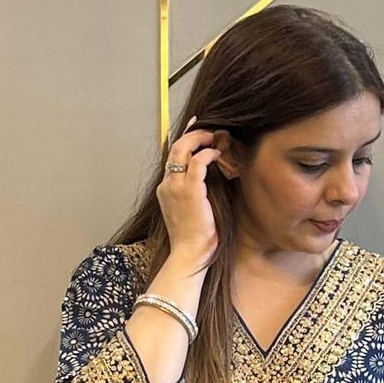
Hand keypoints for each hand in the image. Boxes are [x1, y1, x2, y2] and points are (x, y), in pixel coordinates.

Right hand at [156, 112, 222, 264]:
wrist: (189, 255)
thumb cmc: (194, 239)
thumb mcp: (191, 211)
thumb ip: (195, 192)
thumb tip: (212, 176)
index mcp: (166, 189)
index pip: (172, 156)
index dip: (184, 138)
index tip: (195, 127)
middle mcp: (167, 184)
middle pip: (176, 147)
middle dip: (192, 134)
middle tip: (209, 131)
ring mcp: (176, 187)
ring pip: (183, 149)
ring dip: (200, 139)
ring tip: (214, 138)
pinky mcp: (189, 191)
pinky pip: (198, 162)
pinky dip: (208, 154)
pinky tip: (217, 154)